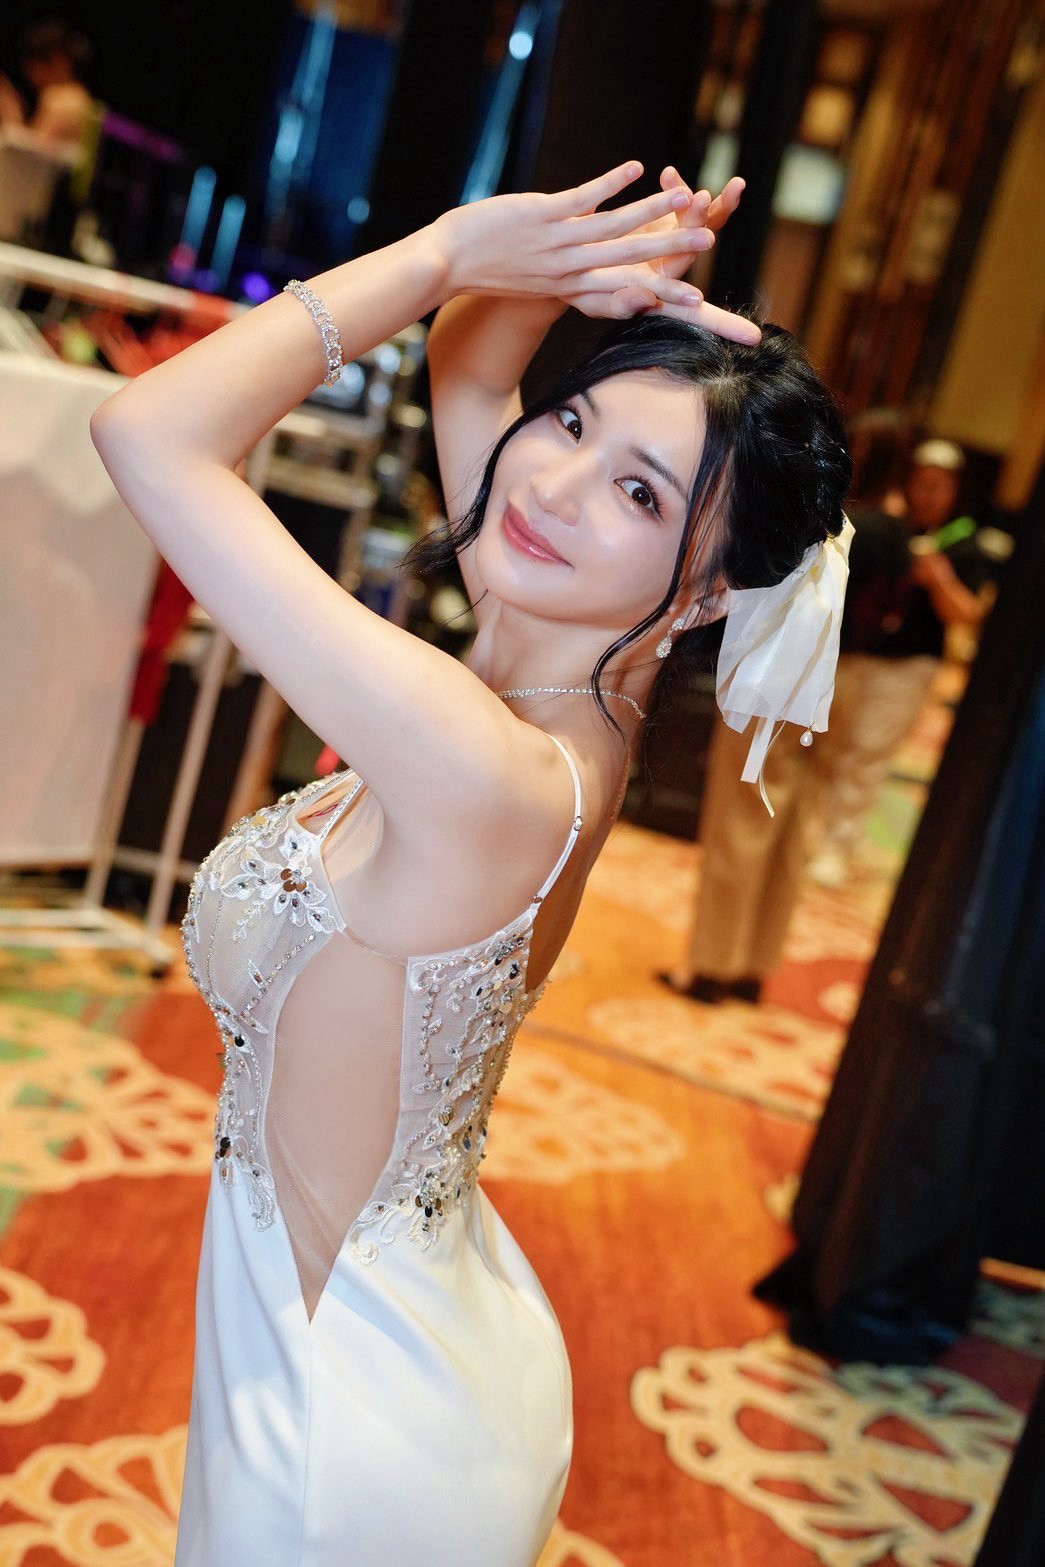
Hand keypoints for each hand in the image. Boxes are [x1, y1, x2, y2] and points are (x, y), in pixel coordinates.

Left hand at [433, 161, 758, 344]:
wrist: (447, 264)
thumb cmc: (488, 273)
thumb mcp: (533, 284)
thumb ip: (565, 278)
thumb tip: (589, 272)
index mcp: (571, 289)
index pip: (625, 294)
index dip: (661, 295)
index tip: (695, 300)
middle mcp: (571, 270)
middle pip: (631, 261)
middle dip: (673, 251)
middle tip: (709, 243)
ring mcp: (557, 243)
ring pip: (615, 228)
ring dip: (652, 210)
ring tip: (684, 196)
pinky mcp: (542, 215)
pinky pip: (584, 197)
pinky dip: (611, 182)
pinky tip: (635, 168)